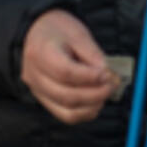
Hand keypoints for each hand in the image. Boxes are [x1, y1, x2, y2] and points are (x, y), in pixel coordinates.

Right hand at [20, 9, 118, 124]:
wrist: (38, 33)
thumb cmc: (59, 30)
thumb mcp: (77, 33)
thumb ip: (92, 54)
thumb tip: (107, 75)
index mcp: (40, 53)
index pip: (65, 72)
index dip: (89, 77)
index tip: (107, 74)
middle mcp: (34, 76)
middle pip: (66, 95)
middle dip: (94, 94)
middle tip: (112, 85)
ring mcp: (37, 91)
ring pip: (66, 111)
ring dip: (91, 106)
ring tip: (106, 92)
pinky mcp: (44, 100)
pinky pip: (65, 115)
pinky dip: (84, 113)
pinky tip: (97, 102)